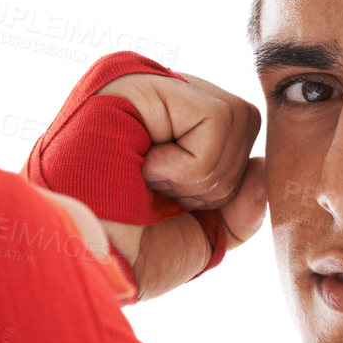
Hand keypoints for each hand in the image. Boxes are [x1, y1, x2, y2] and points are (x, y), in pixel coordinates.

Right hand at [24, 52, 265, 302]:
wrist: (81, 262)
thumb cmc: (126, 253)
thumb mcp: (200, 237)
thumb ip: (239, 207)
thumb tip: (261, 167)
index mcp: (168, 127)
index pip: (238, 134)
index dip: (222, 183)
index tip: (173, 207)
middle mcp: (158, 98)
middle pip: (245, 121)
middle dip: (216, 181)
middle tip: (161, 197)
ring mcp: (147, 84)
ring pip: (237, 117)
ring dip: (201, 175)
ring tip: (148, 184)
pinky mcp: (139, 80)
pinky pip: (216, 117)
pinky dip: (190, 165)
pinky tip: (144, 170)